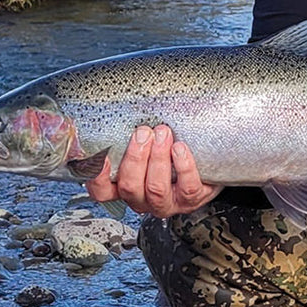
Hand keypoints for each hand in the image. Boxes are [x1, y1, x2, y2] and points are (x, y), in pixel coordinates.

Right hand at [85, 124, 221, 216]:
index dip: (98, 176)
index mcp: (126, 186)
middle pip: (129, 186)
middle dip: (136, 157)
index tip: (103, 155)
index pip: (102, 190)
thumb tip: (127, 105)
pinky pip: (186, 188)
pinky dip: (183, 166)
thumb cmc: (171, 148)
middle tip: (144, 133)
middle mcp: (143, 198)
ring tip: (164, 134)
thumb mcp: (148, 140)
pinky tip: (180, 148)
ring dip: (158, 159)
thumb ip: (134, 133)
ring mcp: (167, 202)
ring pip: (156, 188)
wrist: (207, 161)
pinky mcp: (191, 200)